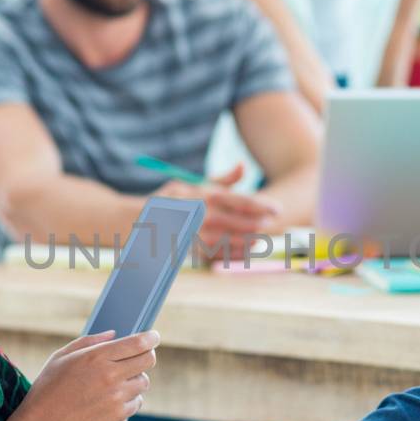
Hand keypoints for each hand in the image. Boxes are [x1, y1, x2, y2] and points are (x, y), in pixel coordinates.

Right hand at [11, 330, 157, 420]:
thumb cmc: (47, 389)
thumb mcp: (61, 357)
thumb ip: (89, 341)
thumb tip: (114, 334)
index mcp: (96, 357)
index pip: (138, 343)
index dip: (151, 338)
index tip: (154, 336)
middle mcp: (110, 375)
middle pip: (148, 360)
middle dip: (147, 355)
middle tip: (140, 356)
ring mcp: (116, 397)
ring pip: (144, 381)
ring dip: (136, 378)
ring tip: (118, 380)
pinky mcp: (118, 415)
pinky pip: (137, 402)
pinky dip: (131, 398)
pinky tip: (114, 398)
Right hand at [157, 164, 281, 260]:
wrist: (142, 222)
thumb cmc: (170, 200)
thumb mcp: (193, 184)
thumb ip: (222, 179)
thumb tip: (243, 165)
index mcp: (206, 196)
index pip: (242, 201)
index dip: (263, 206)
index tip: (278, 209)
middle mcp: (205, 215)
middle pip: (243, 222)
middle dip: (260, 224)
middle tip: (271, 224)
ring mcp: (200, 235)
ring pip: (235, 241)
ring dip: (251, 240)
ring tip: (260, 238)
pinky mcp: (195, 251)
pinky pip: (222, 255)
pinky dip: (236, 253)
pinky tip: (244, 251)